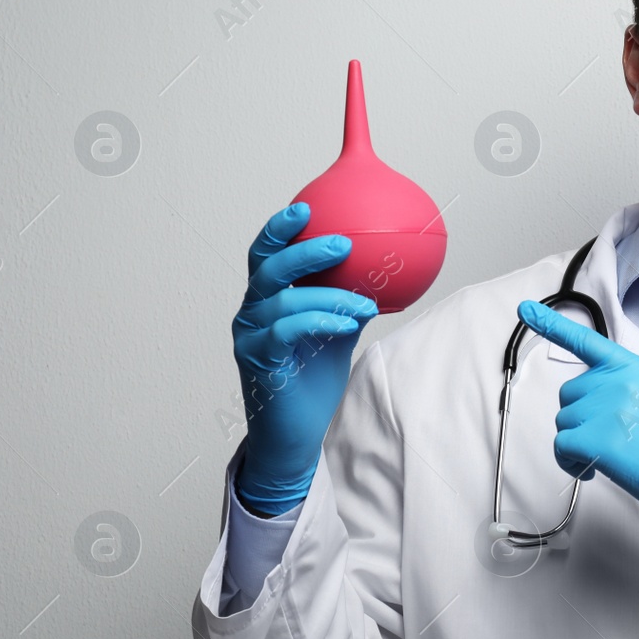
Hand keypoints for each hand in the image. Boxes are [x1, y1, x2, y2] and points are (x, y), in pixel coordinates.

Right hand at [232, 203, 378, 515]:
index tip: (308, 206)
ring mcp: (249, 337)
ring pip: (282, 301)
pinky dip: (319, 322)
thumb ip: (351, 298)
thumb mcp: (339, 330)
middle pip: (267, 267)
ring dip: (330, 297)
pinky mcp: (256, 362)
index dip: (281, 228)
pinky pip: (286, 333)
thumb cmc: (313, 379)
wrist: (297, 432)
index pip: (267, 254)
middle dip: (303, 250)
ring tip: (366, 302)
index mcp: (267, 299)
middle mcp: (251, 313)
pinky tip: (348, 323)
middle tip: (343, 244)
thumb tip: (389, 270)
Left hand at [517, 299, 638, 547]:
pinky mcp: (597, 439)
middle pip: (570, 394)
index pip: (587, 341)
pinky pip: (562, 448)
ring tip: (610, 460)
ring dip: (577, 445)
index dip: (551, 324)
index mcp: (636, 369)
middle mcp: (618, 381)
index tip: (525, 309)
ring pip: (564, 423)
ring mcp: (607, 408)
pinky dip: (572, 464)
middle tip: (609, 443)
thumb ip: (630, 393)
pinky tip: (596, 471)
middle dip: (581, 420)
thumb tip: (602, 410)